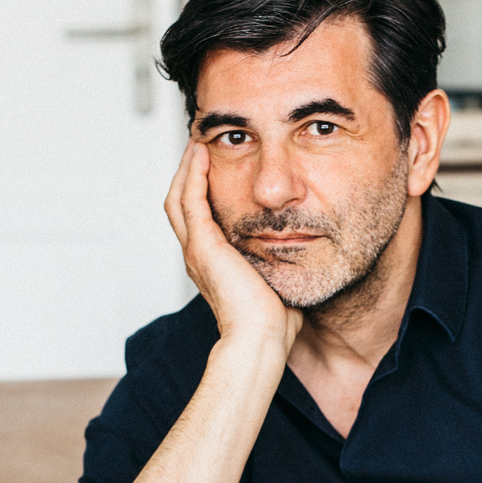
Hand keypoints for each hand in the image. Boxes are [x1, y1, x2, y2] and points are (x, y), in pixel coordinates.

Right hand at [165, 141, 300, 350]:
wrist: (261, 339)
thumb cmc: (273, 322)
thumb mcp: (277, 280)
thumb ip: (281, 262)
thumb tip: (303, 250)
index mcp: (213, 264)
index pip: (198, 218)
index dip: (201, 190)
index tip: (213, 167)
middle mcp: (198, 255)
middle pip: (180, 203)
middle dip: (187, 173)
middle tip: (198, 146)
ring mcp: (196, 250)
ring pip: (179, 197)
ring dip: (186, 168)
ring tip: (196, 143)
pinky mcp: (203, 247)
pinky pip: (190, 200)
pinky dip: (193, 175)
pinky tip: (200, 154)